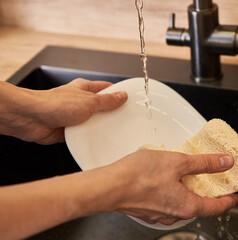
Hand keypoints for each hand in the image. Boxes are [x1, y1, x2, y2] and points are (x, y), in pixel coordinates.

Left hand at [0, 79, 126, 143]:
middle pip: (101, 107)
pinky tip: (95, 141)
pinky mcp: (69, 130)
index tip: (131, 100)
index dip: (119, 93)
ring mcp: (74, 116)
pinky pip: (84, 135)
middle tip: (123, 120)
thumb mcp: (90, 101)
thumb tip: (122, 96)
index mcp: (85, 89)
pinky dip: (89, 138)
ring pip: (93, 122)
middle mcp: (80, 101)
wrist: (32, 119)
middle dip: (111, 114)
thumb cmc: (54, 104)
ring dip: (99, 128)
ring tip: (110, 132)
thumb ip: (108, 100)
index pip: (107, 89)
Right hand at [85, 150, 237, 224]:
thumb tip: (225, 163)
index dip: (230, 201)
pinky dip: (177, 193)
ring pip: (184, 204)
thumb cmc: (138, 176)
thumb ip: (204, 163)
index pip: (217, 207)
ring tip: (194, 179)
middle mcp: (175, 214)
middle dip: (211, 196)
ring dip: (192, 193)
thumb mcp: (178, 162)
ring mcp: (160, 213)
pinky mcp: (148, 209)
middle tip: (217, 185)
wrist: (108, 186)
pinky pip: (169, 203)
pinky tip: (171, 180)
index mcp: (187, 205)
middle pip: (201, 207)